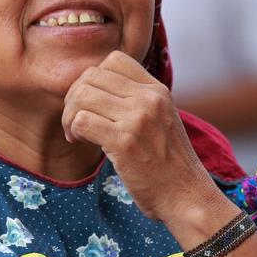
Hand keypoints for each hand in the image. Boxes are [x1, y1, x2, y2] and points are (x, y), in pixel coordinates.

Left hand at [62, 51, 217, 222]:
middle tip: (76, 121)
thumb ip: (136, 101)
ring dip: (69, 115)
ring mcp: (138, 119)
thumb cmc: (168, 165)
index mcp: (158, 90)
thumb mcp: (161, 120)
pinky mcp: (124, 141)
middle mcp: (149, 99)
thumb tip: (93, 87)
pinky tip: (78, 142)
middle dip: (74, 97)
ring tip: (76, 133)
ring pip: (82, 95)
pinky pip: (81, 120)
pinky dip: (73, 130)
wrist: (186, 197)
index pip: (114, 60)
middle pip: (92, 75)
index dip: (94, 79)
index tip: (93, 103)